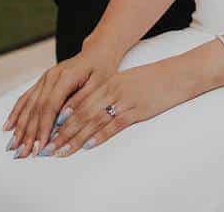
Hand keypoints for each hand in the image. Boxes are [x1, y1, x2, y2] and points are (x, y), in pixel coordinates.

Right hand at [3, 50, 115, 157]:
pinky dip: (16, 113)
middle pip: (35, 109)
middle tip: (22, 154)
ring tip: (13, 146)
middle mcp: (51, 77)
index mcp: (65, 77)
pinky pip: (26, 98)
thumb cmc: (102, 69)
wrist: (97, 52)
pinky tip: (8, 126)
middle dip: (28, 133)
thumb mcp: (99, 84)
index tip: (39, 147)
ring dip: (19, 127)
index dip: (42, 128)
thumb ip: (81, 101)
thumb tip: (63, 119)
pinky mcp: (42, 81)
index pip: (50, 107)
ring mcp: (44, 78)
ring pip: (28, 105)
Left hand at [39, 56, 205, 158]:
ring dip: (75, 137)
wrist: (178, 74)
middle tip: (46, 146)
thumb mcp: (126, 82)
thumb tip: (88, 111)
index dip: (59, 118)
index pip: (77, 102)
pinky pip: (115, 124)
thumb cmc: (153, 79)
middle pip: (80, 113)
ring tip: (60, 150)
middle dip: (60, 132)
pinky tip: (89, 145)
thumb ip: (108, 94)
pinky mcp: (137, 110)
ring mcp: (124, 100)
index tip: (45, 131)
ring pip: (93, 120)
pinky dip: (100, 136)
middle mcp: (112, 90)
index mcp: (108, 82)